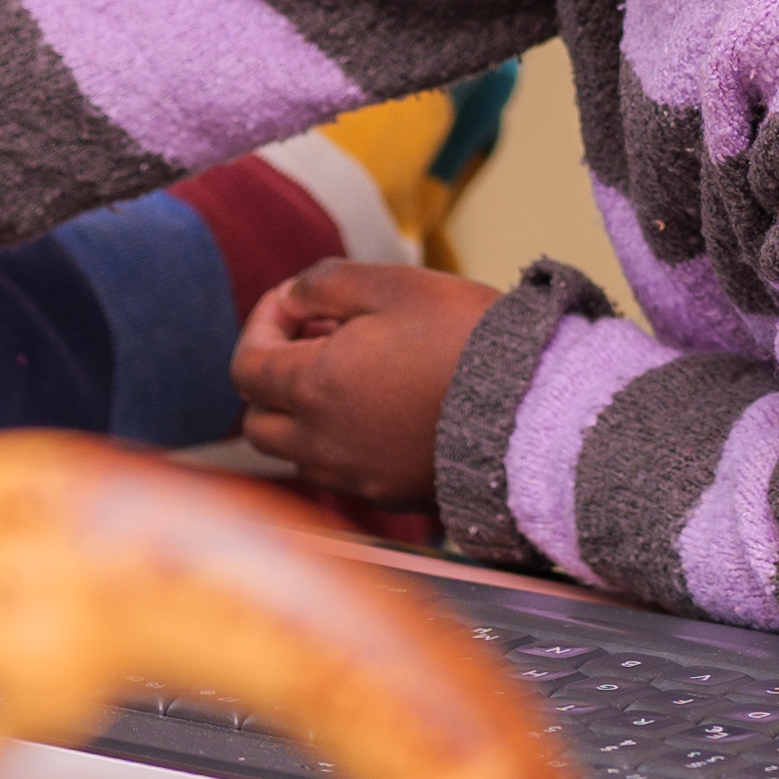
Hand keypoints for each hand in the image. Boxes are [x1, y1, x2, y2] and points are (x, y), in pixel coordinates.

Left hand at [232, 261, 496, 514]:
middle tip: (318, 338)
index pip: (244, 367)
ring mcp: (355, 476)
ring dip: (305, 413)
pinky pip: (341, 472)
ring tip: (354, 372)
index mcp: (314, 387)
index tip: (296, 304)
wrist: (534, 408)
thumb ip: (324, 283)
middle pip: (257, 421)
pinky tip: (384, 408)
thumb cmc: (465, 338)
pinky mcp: (389, 495)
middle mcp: (322, 443)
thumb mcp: (393, 284)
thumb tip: (291, 298)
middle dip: (273, 376)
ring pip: (296, 451)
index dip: (261, 325)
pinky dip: (341, 441)